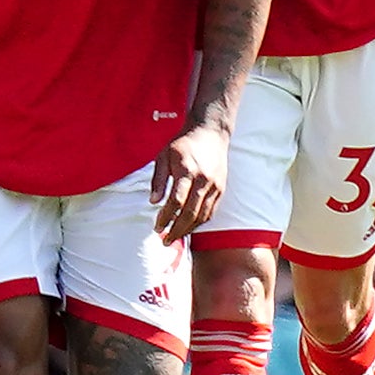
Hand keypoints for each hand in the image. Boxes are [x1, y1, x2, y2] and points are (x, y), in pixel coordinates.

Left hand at [150, 124, 227, 241]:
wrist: (210, 133)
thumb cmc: (183, 145)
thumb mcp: (163, 156)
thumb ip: (158, 180)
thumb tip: (153, 202)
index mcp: (187, 170)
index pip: (176, 201)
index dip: (165, 217)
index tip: (156, 227)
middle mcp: (203, 180)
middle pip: (190, 213)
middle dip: (176, 230)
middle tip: (165, 241)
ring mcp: (214, 186)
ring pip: (202, 216)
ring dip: (188, 230)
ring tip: (175, 238)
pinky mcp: (221, 189)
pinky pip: (210, 212)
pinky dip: (199, 223)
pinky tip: (188, 228)